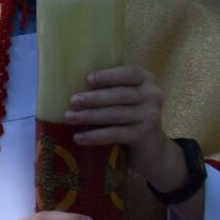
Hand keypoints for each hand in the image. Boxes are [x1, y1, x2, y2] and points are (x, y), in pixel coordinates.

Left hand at [70, 66, 190, 195]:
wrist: (150, 146)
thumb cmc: (127, 114)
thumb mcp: (121, 97)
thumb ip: (106, 86)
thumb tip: (67, 80)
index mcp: (144, 79)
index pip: (129, 73)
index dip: (109, 76)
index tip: (88, 79)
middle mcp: (152, 95)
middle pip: (120, 95)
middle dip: (94, 98)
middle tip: (72, 101)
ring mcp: (151, 115)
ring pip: (117, 114)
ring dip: (90, 116)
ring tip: (69, 118)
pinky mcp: (145, 135)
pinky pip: (117, 134)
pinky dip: (96, 136)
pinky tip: (79, 138)